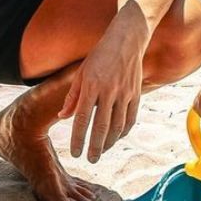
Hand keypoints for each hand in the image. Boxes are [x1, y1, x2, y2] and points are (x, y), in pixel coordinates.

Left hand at [57, 27, 142, 162]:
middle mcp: (109, 91)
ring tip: (101, 152)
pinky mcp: (136, 94)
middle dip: (95, 147)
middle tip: (90, 160)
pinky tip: (116, 138)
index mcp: (91, 85)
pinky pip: (130, 119)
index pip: (83, 118)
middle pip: (101, 127)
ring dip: (109, 143)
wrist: (127, 40)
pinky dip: (123, 132)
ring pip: (118, 126)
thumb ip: (72, 97)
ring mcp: (125, 93)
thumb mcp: (81, 73)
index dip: (78, 138)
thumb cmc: (100, 56)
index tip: (75, 153)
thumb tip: (63, 118)